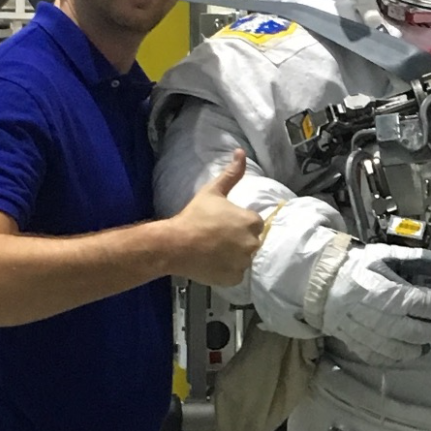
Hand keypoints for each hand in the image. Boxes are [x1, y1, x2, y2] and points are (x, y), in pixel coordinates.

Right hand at [164, 152, 262, 284]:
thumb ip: (231, 174)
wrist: (176, 245)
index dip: (238, 223)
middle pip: (251, 241)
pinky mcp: (234, 278)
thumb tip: (241, 152)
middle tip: (216, 237)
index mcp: (251, 221)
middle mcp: (252, 243)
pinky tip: (212, 262)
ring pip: (243, 258)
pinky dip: (227, 270)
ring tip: (213, 250)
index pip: (254, 223)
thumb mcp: (213, 191)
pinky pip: (235, 274)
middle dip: (238, 240)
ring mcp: (243, 262)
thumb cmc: (194, 216)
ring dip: (233, 255)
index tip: (223, 224)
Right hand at [321, 245, 430, 364]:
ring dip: (417, 348)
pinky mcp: (355, 343)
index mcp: (389, 292)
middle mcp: (379, 317)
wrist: (320, 281)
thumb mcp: (383, 255)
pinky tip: (403, 352)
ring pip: (399, 349)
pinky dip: (394, 359)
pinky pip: (378, 357)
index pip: (424, 305)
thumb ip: (412, 258)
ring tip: (425, 343)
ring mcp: (366, 333)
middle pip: (416, 331)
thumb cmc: (355, 266)